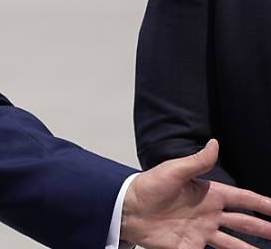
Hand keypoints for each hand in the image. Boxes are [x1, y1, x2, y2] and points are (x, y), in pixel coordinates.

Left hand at [122, 140, 270, 248]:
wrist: (125, 209)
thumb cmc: (147, 187)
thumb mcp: (173, 171)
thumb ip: (197, 162)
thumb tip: (215, 143)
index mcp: (210, 194)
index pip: (244, 199)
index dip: (264, 205)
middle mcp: (209, 214)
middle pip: (246, 224)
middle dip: (265, 229)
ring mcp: (201, 232)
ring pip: (234, 244)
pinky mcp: (189, 247)